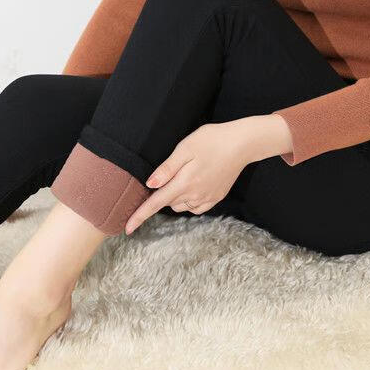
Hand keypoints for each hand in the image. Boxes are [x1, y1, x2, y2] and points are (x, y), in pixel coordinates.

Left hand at [123, 114, 292, 234]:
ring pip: (181, 206)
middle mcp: (195, 194)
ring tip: (185, 173)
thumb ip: (167, 169)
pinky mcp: (217, 197)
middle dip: (162, 193)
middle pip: (168, 203)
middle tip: (171, 171)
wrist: (242, 143)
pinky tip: (195, 185)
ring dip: (176, 196)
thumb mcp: (185, 148)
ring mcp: (207, 197)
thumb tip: (150, 184)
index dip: (140, 216)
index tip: (127, 228)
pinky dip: (190, 200)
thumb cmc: (211, 140)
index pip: (156, 203)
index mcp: (184, 183)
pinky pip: (196, 207)